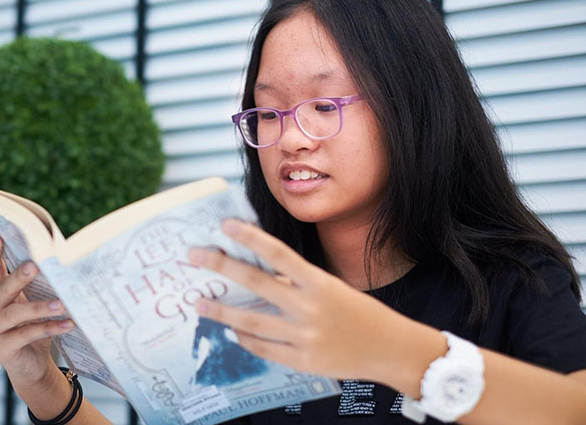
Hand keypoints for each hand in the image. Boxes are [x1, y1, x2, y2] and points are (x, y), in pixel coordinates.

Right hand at [0, 234, 74, 386]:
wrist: (32, 367)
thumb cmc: (36, 328)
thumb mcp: (37, 304)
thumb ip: (42, 287)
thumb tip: (64, 265)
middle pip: (2, 289)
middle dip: (18, 276)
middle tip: (34, 265)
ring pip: (15, 313)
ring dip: (39, 307)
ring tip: (62, 303)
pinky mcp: (2, 348)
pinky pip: (26, 334)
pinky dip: (48, 328)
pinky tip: (67, 324)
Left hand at [188, 219, 422, 383]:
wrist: (391, 349)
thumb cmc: (359, 313)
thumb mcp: (331, 289)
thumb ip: (297, 283)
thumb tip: (258, 274)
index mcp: (319, 283)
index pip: (278, 253)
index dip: (250, 237)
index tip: (224, 224)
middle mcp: (310, 308)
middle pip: (256, 283)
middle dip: (221, 267)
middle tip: (195, 256)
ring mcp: (305, 337)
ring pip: (251, 322)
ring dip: (221, 312)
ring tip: (200, 305)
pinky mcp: (303, 362)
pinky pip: (264, 349)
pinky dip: (246, 340)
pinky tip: (233, 332)